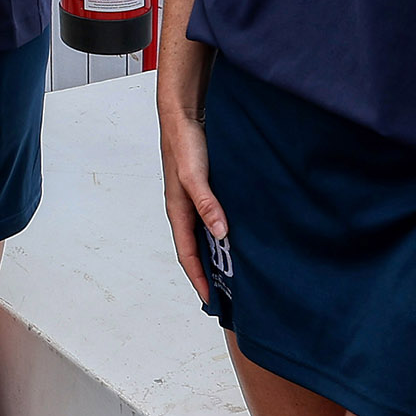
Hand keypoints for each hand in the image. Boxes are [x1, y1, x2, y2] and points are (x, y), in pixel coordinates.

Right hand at [158, 103, 225, 307]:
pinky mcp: (205, 190)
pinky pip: (212, 219)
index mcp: (177, 211)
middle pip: (194, 250)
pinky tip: (238, 233)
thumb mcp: (194, 176)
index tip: (212, 300)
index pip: (187, 255)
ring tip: (235, 270)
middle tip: (227, 293)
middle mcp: (185, 209)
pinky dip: (222, 232)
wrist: (183, 115)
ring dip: (216, 254)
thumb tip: (220, 234)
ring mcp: (194, 200)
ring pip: (204, 235)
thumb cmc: (183, 143)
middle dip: (207, 273)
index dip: (199, 278)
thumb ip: (207, 204)